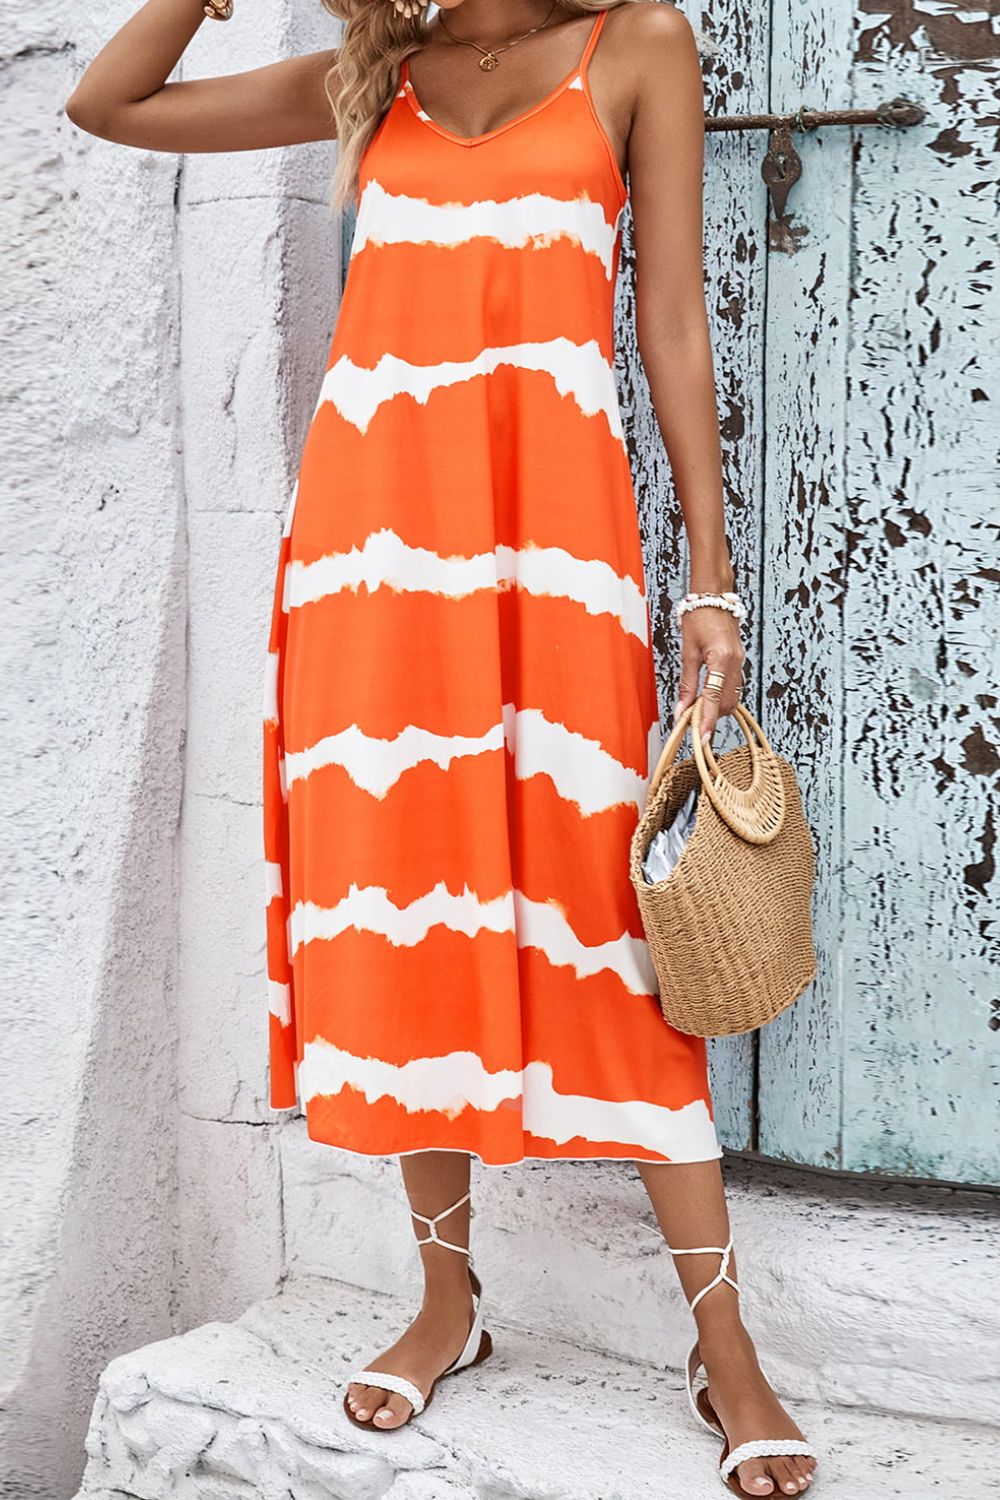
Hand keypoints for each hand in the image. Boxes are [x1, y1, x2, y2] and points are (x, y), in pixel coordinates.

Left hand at [672, 608, 745, 743]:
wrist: (714, 595)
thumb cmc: (698, 616)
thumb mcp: (688, 651)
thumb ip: (687, 684)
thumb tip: (681, 710)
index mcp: (722, 658)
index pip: (714, 698)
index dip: (708, 721)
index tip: (702, 739)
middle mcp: (736, 662)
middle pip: (727, 703)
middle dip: (712, 716)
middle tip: (692, 723)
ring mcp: (740, 662)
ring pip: (732, 697)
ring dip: (716, 708)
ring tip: (697, 710)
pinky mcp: (739, 661)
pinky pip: (733, 686)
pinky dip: (721, 696)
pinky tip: (708, 697)